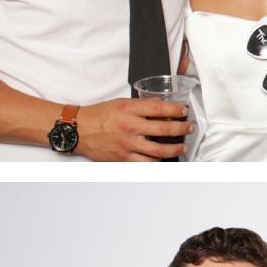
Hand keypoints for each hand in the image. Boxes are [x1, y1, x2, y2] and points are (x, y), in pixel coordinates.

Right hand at [74, 97, 193, 161]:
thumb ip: (140, 106)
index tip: (183, 112)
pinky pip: (146, 163)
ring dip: (175, 149)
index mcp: (129, 109)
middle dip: (182, 129)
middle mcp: (129, 126)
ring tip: (181, 147)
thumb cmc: (98, 115)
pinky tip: (162, 157)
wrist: (77, 129)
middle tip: (189, 128)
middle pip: (164, 130)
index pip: (160, 108)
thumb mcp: (120, 103)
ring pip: (159, 150)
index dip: (176, 111)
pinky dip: (157, 161)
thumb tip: (161, 107)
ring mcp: (126, 144)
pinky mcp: (122, 158)